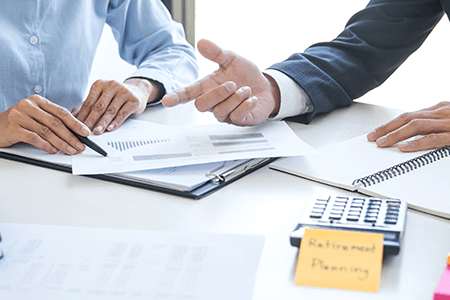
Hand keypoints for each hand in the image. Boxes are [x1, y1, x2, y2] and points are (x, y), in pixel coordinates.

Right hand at [0, 95, 89, 154]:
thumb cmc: (18, 122)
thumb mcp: (36, 115)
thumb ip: (52, 120)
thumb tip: (74, 132)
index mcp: (38, 101)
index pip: (61, 112)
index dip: (76, 123)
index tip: (85, 132)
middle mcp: (29, 105)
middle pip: (56, 122)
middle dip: (71, 136)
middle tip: (80, 145)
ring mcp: (20, 116)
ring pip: (47, 131)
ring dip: (61, 143)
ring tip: (70, 150)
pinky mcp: (13, 128)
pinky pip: (34, 138)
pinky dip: (46, 145)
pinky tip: (54, 150)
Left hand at [73, 78, 158, 133]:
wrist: (137, 90)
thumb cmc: (116, 95)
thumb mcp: (101, 97)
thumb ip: (88, 105)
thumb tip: (74, 116)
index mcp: (100, 84)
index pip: (89, 102)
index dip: (82, 115)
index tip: (77, 126)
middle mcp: (112, 85)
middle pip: (99, 106)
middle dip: (91, 120)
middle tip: (85, 130)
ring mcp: (124, 92)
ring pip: (111, 110)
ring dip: (103, 123)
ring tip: (97, 131)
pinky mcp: (134, 100)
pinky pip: (123, 113)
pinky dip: (116, 122)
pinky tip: (110, 128)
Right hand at [162, 39, 280, 125]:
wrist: (266, 87)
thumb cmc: (246, 76)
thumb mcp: (232, 59)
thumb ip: (216, 53)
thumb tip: (201, 42)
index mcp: (208, 87)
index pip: (188, 94)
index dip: (177, 97)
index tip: (167, 101)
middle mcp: (214, 102)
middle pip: (201, 105)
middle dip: (218, 94)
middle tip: (233, 84)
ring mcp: (225, 113)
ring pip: (220, 112)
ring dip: (235, 98)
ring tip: (246, 89)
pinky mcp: (238, 120)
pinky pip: (236, 117)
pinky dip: (246, 106)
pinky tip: (252, 99)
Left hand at [367, 101, 449, 151]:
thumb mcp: (449, 121)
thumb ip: (434, 125)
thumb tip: (412, 135)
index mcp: (439, 110)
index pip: (408, 116)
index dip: (390, 124)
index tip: (376, 132)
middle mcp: (441, 113)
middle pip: (407, 118)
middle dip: (387, 128)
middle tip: (372, 137)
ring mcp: (448, 122)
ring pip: (416, 125)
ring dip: (396, 134)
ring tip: (382, 142)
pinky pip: (433, 138)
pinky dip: (417, 142)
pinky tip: (403, 147)